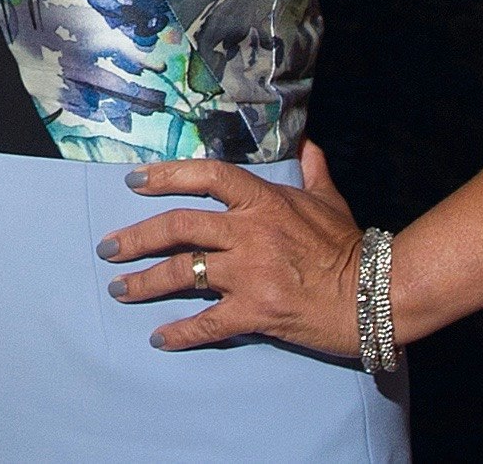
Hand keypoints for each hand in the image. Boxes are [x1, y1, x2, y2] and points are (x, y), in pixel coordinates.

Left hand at [99, 143, 367, 358]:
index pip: (205, 176)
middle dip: (135, 237)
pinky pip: (208, 323)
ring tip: (119, 289)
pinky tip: (159, 338)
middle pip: (178, 227)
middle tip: (107, 248)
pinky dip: (180, 332)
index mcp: (263, 201)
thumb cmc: (351, 247)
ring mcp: (250, 273)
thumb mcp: (331, 201)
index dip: (165, 176)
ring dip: (144, 283)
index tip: (133, 182)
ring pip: (183, 273)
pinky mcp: (255, 312)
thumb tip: (309, 144)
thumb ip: (313, 172)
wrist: (376, 295)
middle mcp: (249, 233)